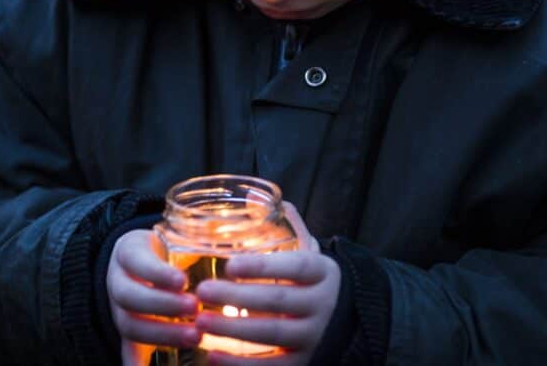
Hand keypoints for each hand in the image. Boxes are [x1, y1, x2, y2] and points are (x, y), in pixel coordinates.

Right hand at [106, 229, 199, 363]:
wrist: (139, 259)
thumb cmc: (167, 247)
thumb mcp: (177, 235)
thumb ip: (202, 237)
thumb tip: (242, 237)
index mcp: (129, 251)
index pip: (137, 261)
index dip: (158, 273)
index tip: (183, 280)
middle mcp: (118, 280)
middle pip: (129, 296)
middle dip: (162, 305)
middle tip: (195, 307)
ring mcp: (119, 307)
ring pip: (128, 325)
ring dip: (161, 333)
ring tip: (195, 336)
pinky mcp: (126, 331)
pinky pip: (127, 349)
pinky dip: (136, 363)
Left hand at [194, 203, 340, 365]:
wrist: (345, 321)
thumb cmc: (313, 282)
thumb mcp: (309, 253)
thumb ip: (288, 228)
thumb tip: (255, 197)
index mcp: (323, 272)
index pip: (295, 267)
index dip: (262, 267)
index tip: (229, 265)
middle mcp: (322, 305)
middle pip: (277, 301)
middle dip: (236, 296)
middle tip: (202, 291)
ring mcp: (314, 337)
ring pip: (271, 334)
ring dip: (232, 330)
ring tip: (200, 321)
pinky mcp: (303, 364)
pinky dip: (240, 365)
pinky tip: (211, 355)